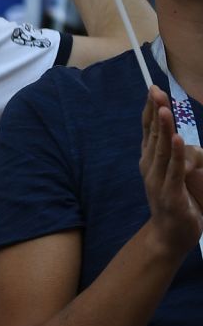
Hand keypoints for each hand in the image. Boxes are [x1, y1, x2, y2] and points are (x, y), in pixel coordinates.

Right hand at [139, 86, 202, 256]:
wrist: (169, 236)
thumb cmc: (175, 202)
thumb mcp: (173, 174)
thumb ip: (174, 155)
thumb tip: (176, 137)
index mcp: (150, 161)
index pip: (149, 131)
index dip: (150, 110)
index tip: (153, 89)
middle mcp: (150, 168)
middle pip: (152, 135)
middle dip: (155, 112)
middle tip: (155, 91)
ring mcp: (158, 181)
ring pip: (161, 150)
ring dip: (162, 128)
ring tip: (164, 110)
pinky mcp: (171, 194)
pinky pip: (173, 171)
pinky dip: (174, 154)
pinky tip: (175, 139)